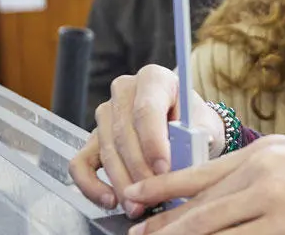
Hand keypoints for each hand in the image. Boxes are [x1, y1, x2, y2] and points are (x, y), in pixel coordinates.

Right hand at [67, 65, 224, 217]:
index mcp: (154, 78)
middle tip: (153, 194)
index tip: (164, 169)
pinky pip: (81, 163)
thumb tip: (187, 154)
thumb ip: (194, 137)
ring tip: (138, 205)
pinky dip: (91, 186)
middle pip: (123, 133)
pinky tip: (110, 200)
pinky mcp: (91, 138)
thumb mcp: (203, 125)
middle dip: (139, 169)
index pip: (146, 109)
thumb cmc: (195, 124)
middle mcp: (124, 91)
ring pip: (106, 151)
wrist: (187, 128)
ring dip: (121, 182)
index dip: (153, 142)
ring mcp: (104, 113)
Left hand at [122, 135, 284, 234]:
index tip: (132, 197)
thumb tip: (216, 192)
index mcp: (262, 155)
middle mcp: (263, 176)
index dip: (160, 187)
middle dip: (163, 227)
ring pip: (214, 230)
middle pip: (200, 208)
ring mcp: (276, 206)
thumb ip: (256, 171)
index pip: (198, 174)